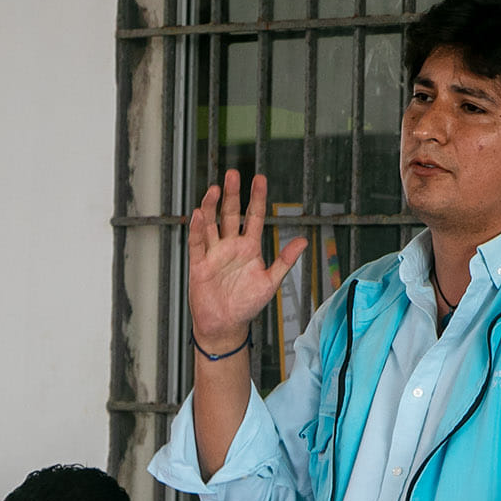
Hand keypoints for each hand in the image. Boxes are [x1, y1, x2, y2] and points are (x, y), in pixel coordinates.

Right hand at [188, 170, 307, 353]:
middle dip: (232, 194)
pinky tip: (199, 214)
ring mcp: (214, 253)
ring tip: (215, 189)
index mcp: (249, 248)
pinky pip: (198, 243)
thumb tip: (303, 241)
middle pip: (230, 214)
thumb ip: (285, 261)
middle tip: (233, 174)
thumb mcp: (270, 282)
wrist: (226, 325)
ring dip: (212, 206)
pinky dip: (197, 229)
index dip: (257, 198)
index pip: (254, 216)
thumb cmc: (247, 305)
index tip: (259, 179)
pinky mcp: (200, 264)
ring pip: (211, 224)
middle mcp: (231, 246)